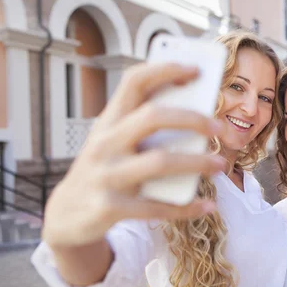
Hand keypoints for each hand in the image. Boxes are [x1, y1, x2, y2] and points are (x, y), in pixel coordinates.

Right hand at [42, 63, 225, 247]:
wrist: (66, 217)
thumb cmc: (104, 171)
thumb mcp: (113, 143)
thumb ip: (143, 129)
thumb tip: (198, 117)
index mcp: (108, 121)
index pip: (134, 82)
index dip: (165, 70)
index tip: (196, 70)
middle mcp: (104, 143)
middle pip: (153, 117)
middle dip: (193, 118)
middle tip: (220, 127)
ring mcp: (105, 175)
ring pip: (160, 162)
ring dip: (198, 163)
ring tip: (221, 165)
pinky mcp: (108, 208)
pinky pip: (156, 207)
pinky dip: (186, 207)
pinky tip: (207, 204)